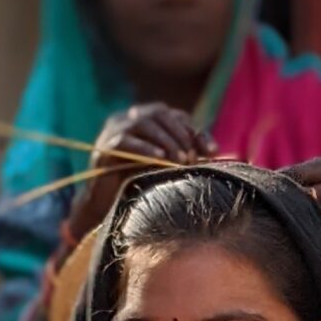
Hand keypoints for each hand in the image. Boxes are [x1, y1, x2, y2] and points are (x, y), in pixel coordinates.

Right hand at [68, 103, 213, 240]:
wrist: (109, 208)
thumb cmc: (141, 187)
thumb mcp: (169, 167)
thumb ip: (188, 155)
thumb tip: (216, 151)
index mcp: (145, 120)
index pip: (174, 115)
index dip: (193, 130)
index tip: (211, 152)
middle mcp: (127, 119)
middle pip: (159, 113)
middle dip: (180, 134)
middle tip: (192, 157)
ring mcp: (113, 130)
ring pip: (143, 122)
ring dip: (165, 140)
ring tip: (180, 160)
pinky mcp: (105, 147)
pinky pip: (125, 140)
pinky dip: (145, 147)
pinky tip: (160, 158)